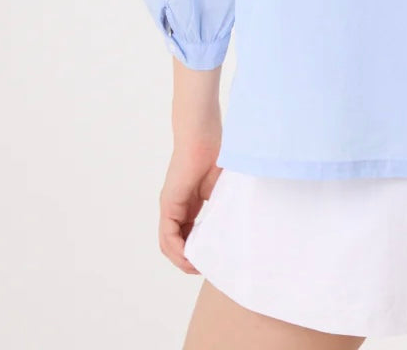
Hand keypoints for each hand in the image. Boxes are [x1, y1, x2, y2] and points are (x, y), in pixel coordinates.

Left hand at [158, 138, 221, 272]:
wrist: (204, 136)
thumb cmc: (217, 155)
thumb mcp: (223, 190)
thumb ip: (224, 207)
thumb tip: (239, 227)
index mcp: (189, 203)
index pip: (187, 235)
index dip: (198, 249)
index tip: (212, 258)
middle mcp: (176, 207)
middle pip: (176, 243)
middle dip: (189, 260)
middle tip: (206, 269)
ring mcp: (170, 206)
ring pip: (169, 244)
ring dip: (182, 260)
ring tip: (198, 268)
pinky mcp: (169, 204)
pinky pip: (168, 236)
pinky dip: (177, 251)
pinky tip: (191, 257)